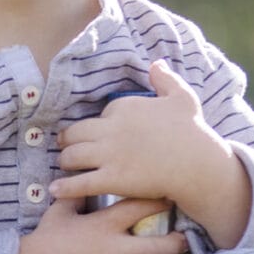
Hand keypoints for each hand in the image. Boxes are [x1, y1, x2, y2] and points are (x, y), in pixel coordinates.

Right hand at [11, 192, 192, 253]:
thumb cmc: (45, 241)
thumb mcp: (60, 211)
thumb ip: (79, 195)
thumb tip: (88, 177)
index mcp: (103, 225)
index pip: (140, 208)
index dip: (161, 201)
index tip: (175, 197)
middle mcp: (113, 250)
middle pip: (158, 245)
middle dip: (179, 242)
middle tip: (190, 238)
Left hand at [50, 60, 253, 249]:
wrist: (198, 164)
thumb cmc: (193, 131)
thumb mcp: (182, 97)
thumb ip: (166, 79)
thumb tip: (156, 63)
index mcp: (123, 107)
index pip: (99, 114)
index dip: (98, 126)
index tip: (97, 133)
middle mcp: (111, 128)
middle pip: (75, 134)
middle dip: (68, 141)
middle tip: (65, 148)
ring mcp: (109, 155)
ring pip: (72, 157)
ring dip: (65, 162)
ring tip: (63, 166)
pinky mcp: (112, 179)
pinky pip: (80, 183)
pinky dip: (64, 187)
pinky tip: (55, 190)